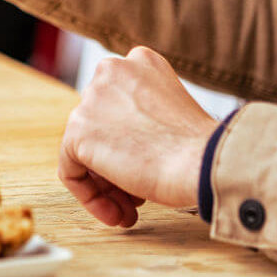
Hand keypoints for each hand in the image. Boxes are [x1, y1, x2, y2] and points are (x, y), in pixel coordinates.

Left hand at [59, 47, 219, 227]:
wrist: (205, 162)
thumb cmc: (200, 148)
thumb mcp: (170, 113)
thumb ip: (138, 116)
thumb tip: (115, 144)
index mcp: (139, 62)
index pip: (116, 107)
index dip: (129, 143)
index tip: (147, 167)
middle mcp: (111, 70)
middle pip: (99, 129)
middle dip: (116, 168)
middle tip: (137, 198)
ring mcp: (91, 99)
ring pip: (85, 152)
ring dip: (107, 187)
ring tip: (130, 212)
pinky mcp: (78, 130)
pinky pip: (71, 171)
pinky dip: (89, 196)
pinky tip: (117, 214)